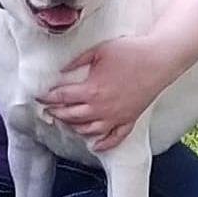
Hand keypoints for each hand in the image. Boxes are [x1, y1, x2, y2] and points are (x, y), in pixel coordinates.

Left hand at [37, 35, 182, 151]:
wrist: (159, 60)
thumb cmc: (130, 52)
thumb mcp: (98, 51)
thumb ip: (77, 61)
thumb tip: (60, 70)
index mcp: (91, 90)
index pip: (61, 98)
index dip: (47, 98)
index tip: (38, 97)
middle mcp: (101, 108)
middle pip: (71, 116)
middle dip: (56, 113)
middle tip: (47, 110)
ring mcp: (116, 117)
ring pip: (89, 130)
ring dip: (74, 127)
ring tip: (66, 122)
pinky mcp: (130, 119)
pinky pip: (115, 138)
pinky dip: (103, 144)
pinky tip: (95, 145)